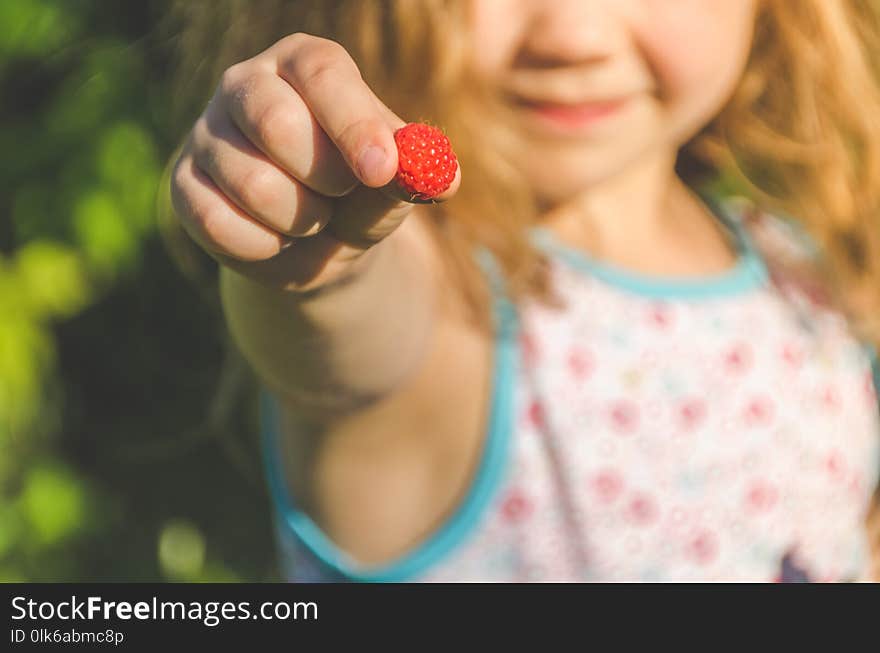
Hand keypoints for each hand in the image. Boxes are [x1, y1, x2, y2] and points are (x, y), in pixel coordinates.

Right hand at [170, 33, 459, 290]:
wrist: (315, 242)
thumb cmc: (360, 196)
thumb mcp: (391, 186)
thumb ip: (413, 175)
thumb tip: (441, 176)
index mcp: (305, 64)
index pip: (323, 75)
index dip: (353, 124)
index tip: (381, 170)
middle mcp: (247, 84)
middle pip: (275, 121)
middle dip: (323, 180)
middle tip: (341, 195)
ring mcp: (207, 132)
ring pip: (252, 183)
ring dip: (299, 220)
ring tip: (311, 217)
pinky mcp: (183, 183)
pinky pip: (218, 221)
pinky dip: (264, 246)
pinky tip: (276, 238)